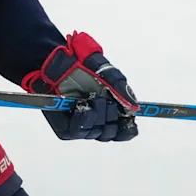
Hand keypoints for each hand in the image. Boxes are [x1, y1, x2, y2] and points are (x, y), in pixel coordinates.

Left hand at [22, 32, 139, 141]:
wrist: (59, 62)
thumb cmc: (83, 66)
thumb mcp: (108, 73)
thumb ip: (122, 89)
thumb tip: (135, 107)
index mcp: (111, 111)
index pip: (125, 131)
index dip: (128, 128)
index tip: (130, 119)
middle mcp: (97, 122)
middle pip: (112, 133)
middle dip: (112, 116)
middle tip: (106, 99)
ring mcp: (82, 126)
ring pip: (98, 133)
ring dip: (99, 115)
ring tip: (94, 98)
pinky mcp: (66, 128)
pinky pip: (79, 131)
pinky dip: (85, 118)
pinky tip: (85, 106)